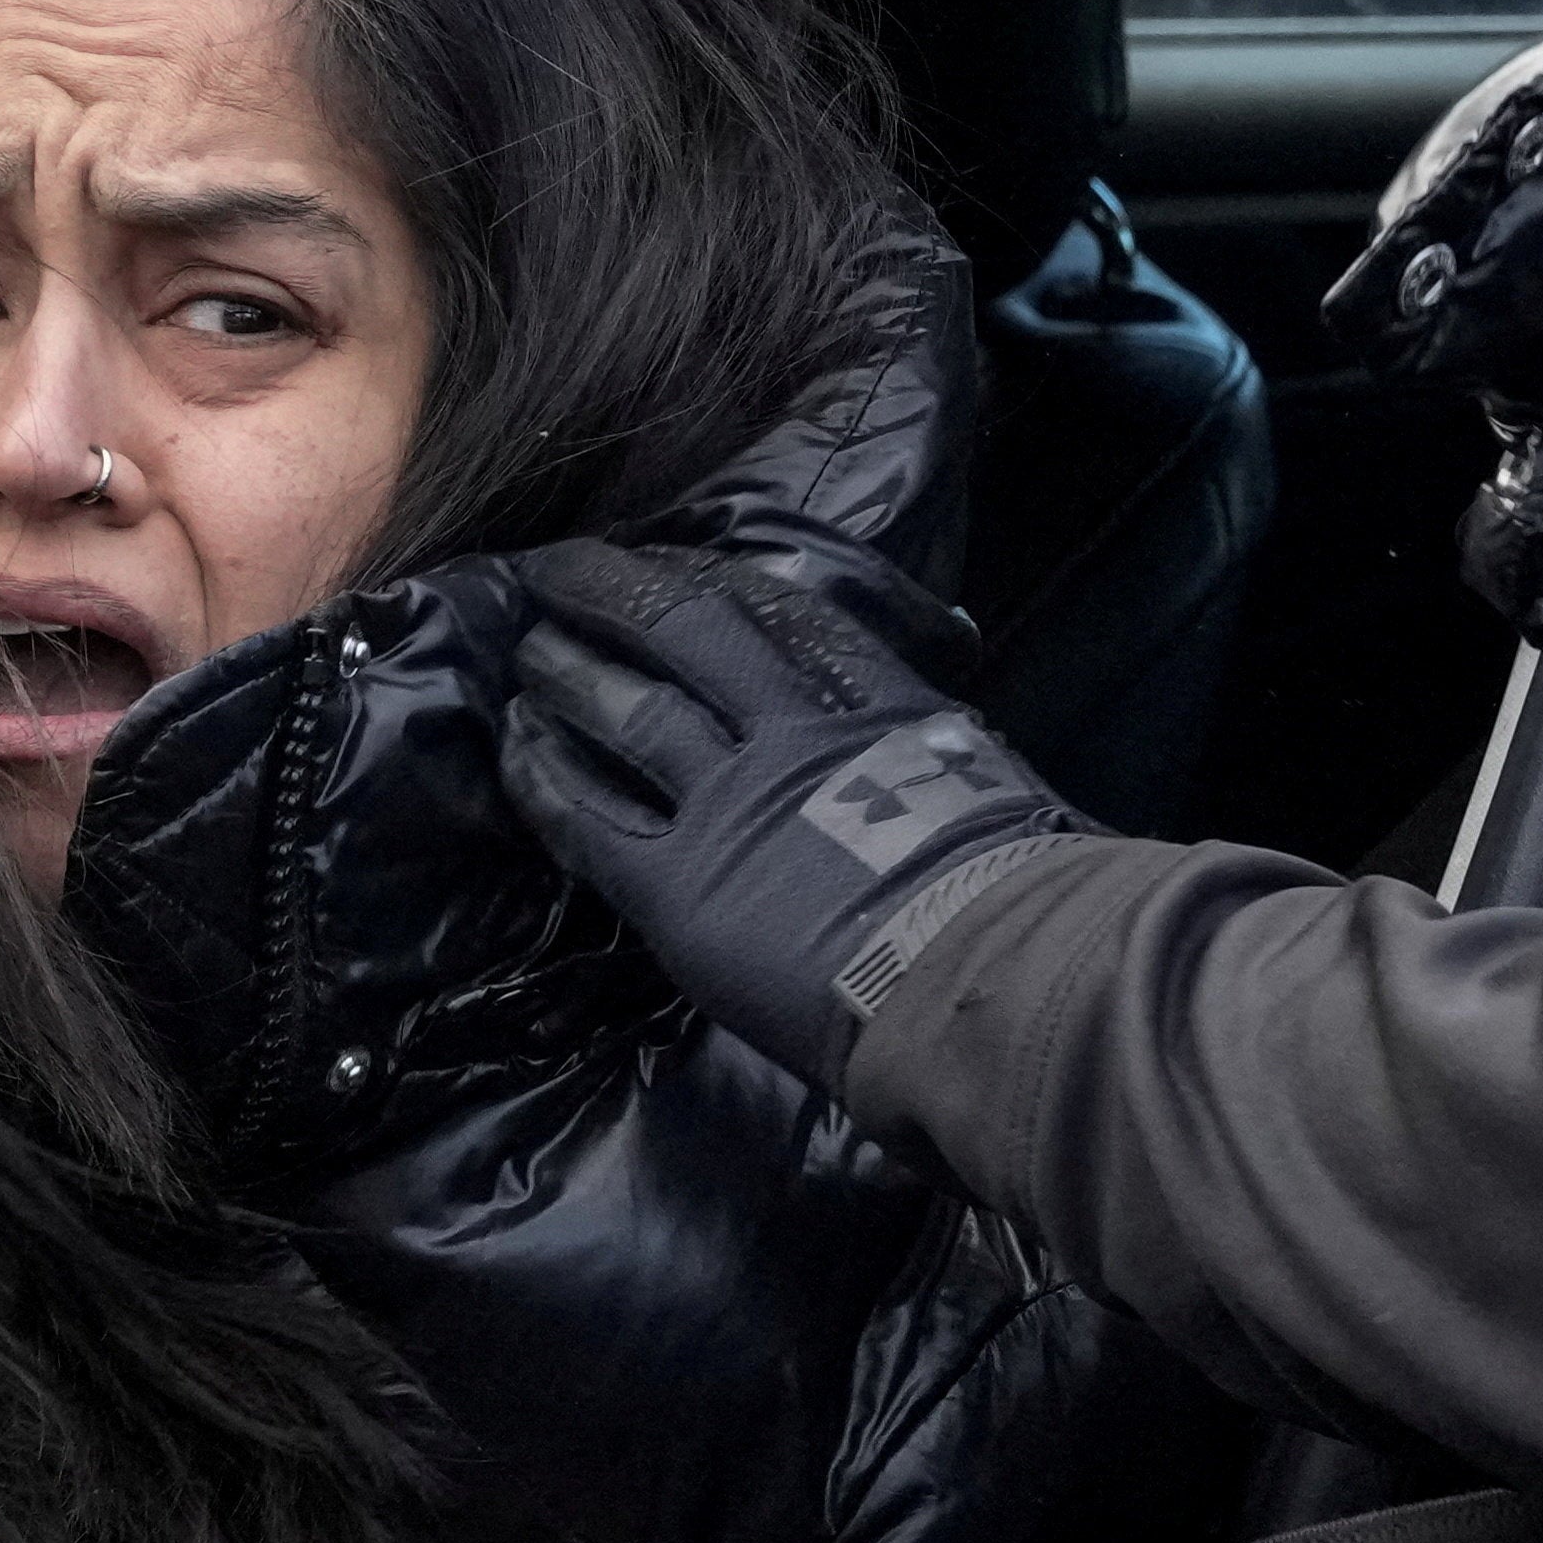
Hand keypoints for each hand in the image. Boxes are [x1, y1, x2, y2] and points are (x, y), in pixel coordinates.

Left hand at [500, 539, 1079, 1099]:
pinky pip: (590, 819)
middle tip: (560, 570)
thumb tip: (960, 768)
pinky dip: (545, 775)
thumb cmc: (1027, 908)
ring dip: (568, 670)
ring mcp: (731, 807)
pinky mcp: (681, 886)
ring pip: (629, 711)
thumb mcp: (1004, 796)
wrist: (990, 979)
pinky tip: (514, 743)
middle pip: (689, 634)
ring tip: (523, 643)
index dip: (721, 583)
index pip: (791, 617)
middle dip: (618, 592)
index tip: (681, 563)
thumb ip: (953, 769)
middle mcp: (795, 737)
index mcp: (885, 710)